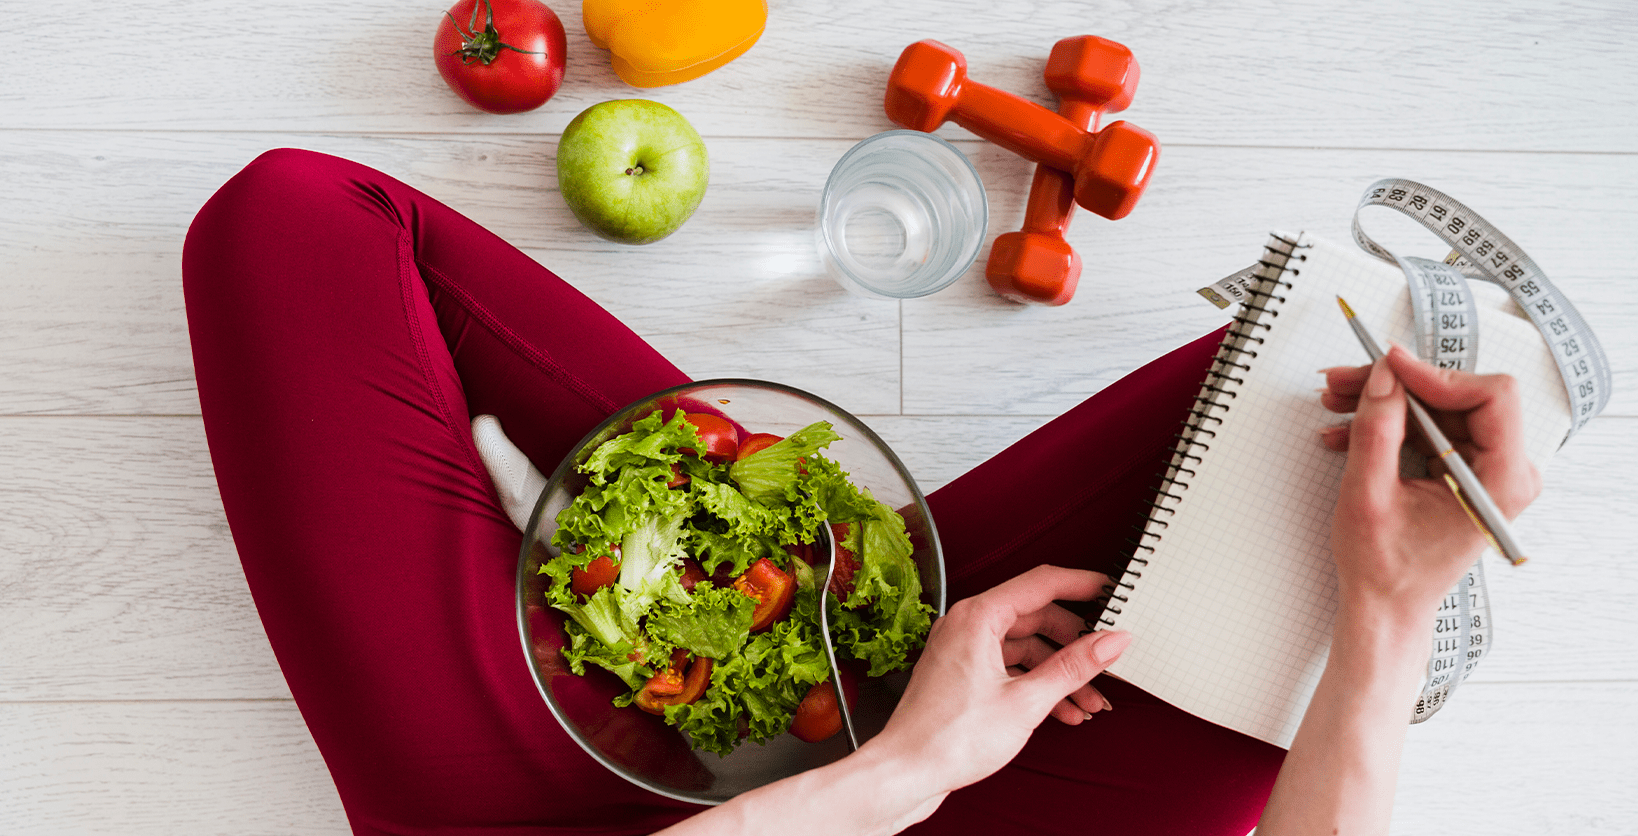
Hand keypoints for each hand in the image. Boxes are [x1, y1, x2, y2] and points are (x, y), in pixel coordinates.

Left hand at [859, 565, 1132, 822]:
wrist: (906, 772)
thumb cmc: (950, 739)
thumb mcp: (1026, 702)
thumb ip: (1073, 667)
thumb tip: (1111, 641)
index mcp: (977, 616)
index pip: (1042, 583)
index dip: (1083, 585)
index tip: (1114, 591)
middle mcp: (967, 624)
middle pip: (1036, 617)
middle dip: (1076, 644)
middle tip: (1106, 661)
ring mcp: (963, 649)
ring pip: (1026, 647)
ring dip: (1060, 672)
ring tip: (1090, 700)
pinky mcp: (963, 673)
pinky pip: (1009, 666)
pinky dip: (1037, 684)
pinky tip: (1064, 710)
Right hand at [1319, 344, 1541, 619]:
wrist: (1385, 607)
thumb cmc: (1386, 570)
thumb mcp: (1369, 495)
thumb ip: (1377, 429)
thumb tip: (1384, 377)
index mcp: (1501, 482)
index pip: (1491, 397)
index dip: (1436, 375)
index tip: (1389, 368)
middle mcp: (1505, 473)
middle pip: (1459, 398)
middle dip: (1398, 387)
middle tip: (1346, 381)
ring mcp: (1485, 473)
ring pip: (1439, 410)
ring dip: (1386, 404)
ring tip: (1337, 404)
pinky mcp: (1464, 474)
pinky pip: (1430, 431)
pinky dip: (1390, 425)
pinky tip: (1348, 432)